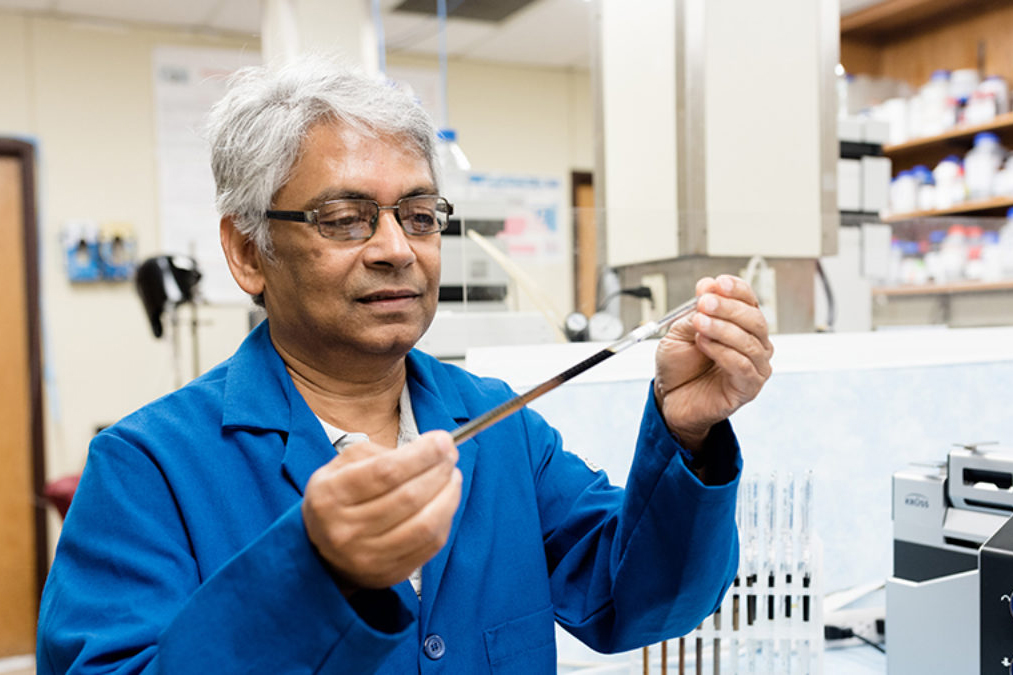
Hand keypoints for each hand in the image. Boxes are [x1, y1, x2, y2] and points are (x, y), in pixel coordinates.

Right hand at [302, 430, 461, 591]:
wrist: (322, 551)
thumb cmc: (339, 499)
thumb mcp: (342, 467)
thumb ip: (379, 453)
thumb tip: (428, 448)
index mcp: (331, 496)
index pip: (385, 472)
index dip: (421, 454)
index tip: (443, 440)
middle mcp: (346, 530)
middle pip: (409, 497)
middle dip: (438, 470)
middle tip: (451, 454)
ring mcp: (368, 556)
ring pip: (425, 524)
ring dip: (448, 495)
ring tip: (453, 476)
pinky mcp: (390, 573)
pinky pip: (431, 545)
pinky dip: (446, 518)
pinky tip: (446, 500)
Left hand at [654, 275, 772, 451]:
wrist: (670, 399)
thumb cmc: (679, 366)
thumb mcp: (680, 332)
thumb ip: (695, 311)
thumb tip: (708, 285)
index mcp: (740, 326)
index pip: (749, 302)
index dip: (736, 290)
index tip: (718, 283)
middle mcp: (754, 344)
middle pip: (754, 320)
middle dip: (728, 308)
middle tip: (704, 303)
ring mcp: (755, 367)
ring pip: (750, 342)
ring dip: (723, 329)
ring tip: (699, 324)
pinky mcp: (749, 388)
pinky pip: (743, 366)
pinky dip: (723, 351)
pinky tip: (703, 344)